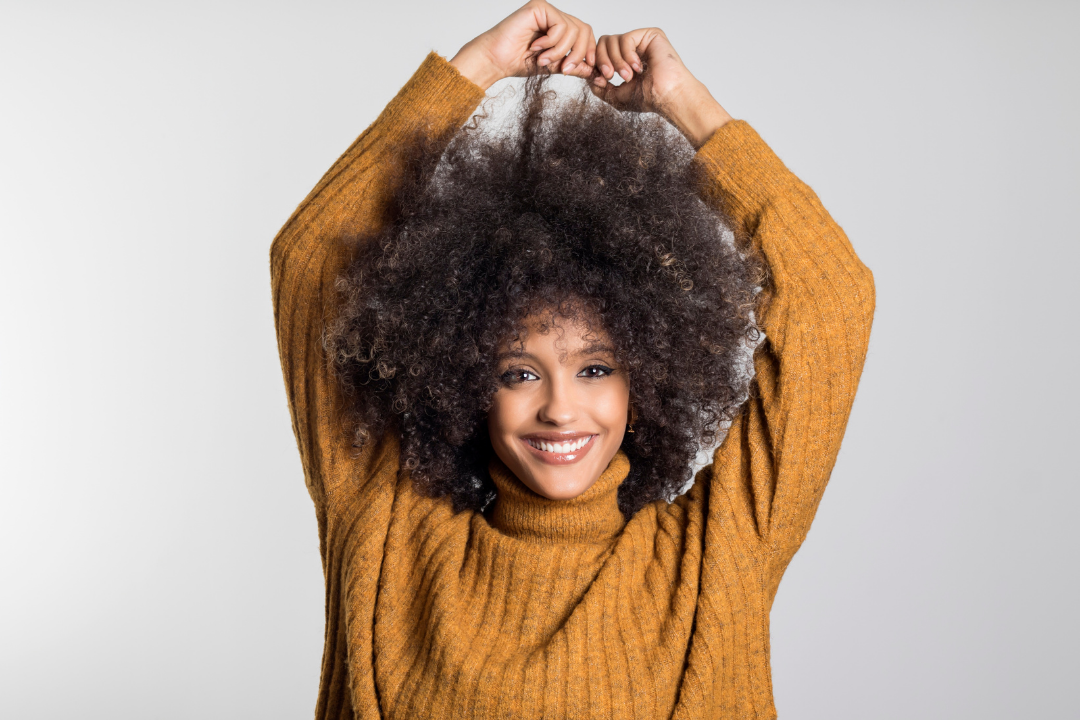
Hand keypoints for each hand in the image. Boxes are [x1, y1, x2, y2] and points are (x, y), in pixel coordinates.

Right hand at [450, 1, 595, 89]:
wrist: (496, 61)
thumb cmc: (518, 63)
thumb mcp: (554, 67)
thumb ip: (574, 66)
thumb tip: (596, 71)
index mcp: (559, 28)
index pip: (586, 34)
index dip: (590, 51)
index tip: (589, 69)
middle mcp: (555, 17)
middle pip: (584, 29)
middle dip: (579, 53)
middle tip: (566, 70)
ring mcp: (547, 11)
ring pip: (573, 29)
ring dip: (561, 51)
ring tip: (544, 60)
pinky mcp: (540, 7)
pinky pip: (560, 25)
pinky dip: (552, 42)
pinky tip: (536, 47)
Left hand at [590, 28, 731, 147]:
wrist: (667, 97)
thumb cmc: (648, 99)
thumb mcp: (616, 96)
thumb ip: (600, 87)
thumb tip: (589, 76)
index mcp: (623, 60)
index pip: (600, 52)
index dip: (594, 64)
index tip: (599, 79)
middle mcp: (631, 49)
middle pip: (602, 43)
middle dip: (602, 61)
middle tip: (610, 76)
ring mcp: (640, 41)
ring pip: (611, 40)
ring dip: (616, 62)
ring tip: (629, 77)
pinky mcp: (649, 35)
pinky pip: (626, 38)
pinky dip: (627, 56)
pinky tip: (638, 68)